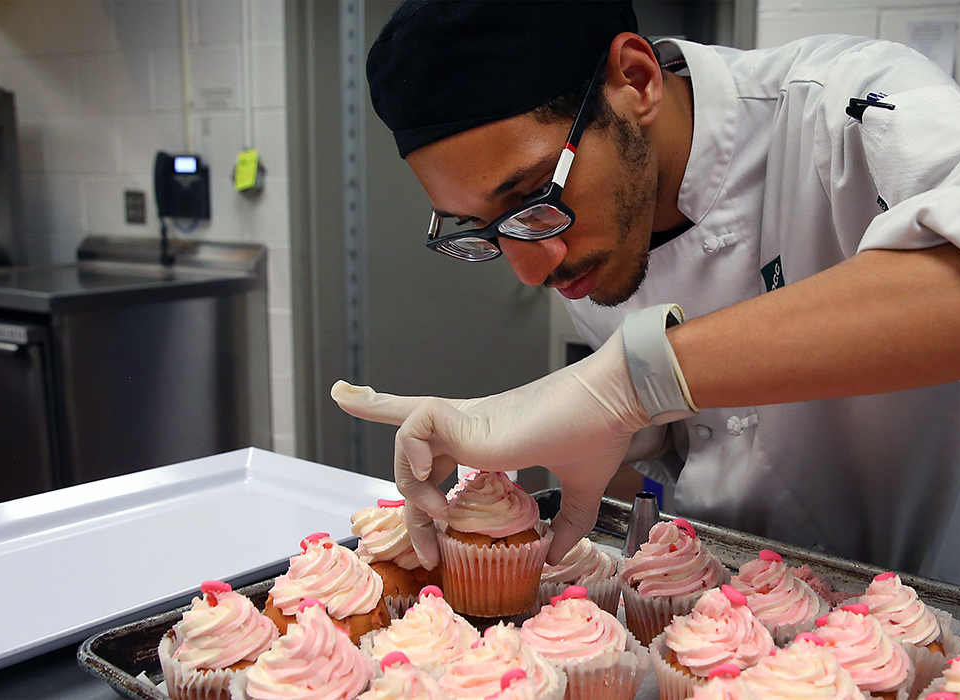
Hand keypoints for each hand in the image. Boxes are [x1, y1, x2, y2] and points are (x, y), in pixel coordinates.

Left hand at [332, 325, 651, 568]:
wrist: (614, 407)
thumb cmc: (599, 434)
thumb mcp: (582, 490)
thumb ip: (566, 524)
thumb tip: (556, 558)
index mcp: (491, 436)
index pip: (429, 423)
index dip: (383, 405)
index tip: (345, 394)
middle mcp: (471, 425)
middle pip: (408, 436)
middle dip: (406, 495)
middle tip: (427, 553)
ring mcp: (466, 421)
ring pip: (405, 441)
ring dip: (415, 490)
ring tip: (447, 518)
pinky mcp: (466, 420)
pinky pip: (413, 431)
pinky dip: (413, 460)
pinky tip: (439, 487)